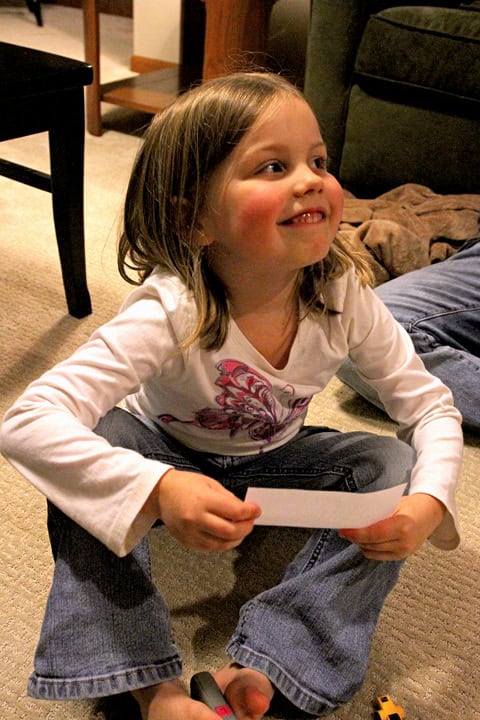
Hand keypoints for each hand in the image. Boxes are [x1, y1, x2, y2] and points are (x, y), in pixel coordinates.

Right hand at [143, 468, 260, 551]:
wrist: (161, 494)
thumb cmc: (185, 485)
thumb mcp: (210, 483)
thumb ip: (228, 498)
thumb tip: (244, 511)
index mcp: (203, 500)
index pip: (235, 511)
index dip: (250, 512)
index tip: (256, 510)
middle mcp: (196, 518)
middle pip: (230, 531)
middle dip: (246, 527)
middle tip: (251, 521)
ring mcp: (191, 533)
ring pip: (222, 544)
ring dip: (237, 538)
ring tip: (241, 530)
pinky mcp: (188, 542)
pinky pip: (211, 548)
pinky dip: (223, 544)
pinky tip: (228, 536)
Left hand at [338, 493, 445, 560]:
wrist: (431, 514)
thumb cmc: (411, 505)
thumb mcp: (393, 504)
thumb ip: (376, 513)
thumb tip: (355, 519)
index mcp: (402, 525)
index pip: (374, 533)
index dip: (356, 533)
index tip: (343, 530)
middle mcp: (404, 541)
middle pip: (371, 544)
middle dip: (355, 538)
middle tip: (343, 530)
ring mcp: (404, 551)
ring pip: (373, 551)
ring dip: (360, 544)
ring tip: (351, 535)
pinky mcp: (402, 556)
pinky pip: (379, 556)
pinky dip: (369, 549)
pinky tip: (363, 541)